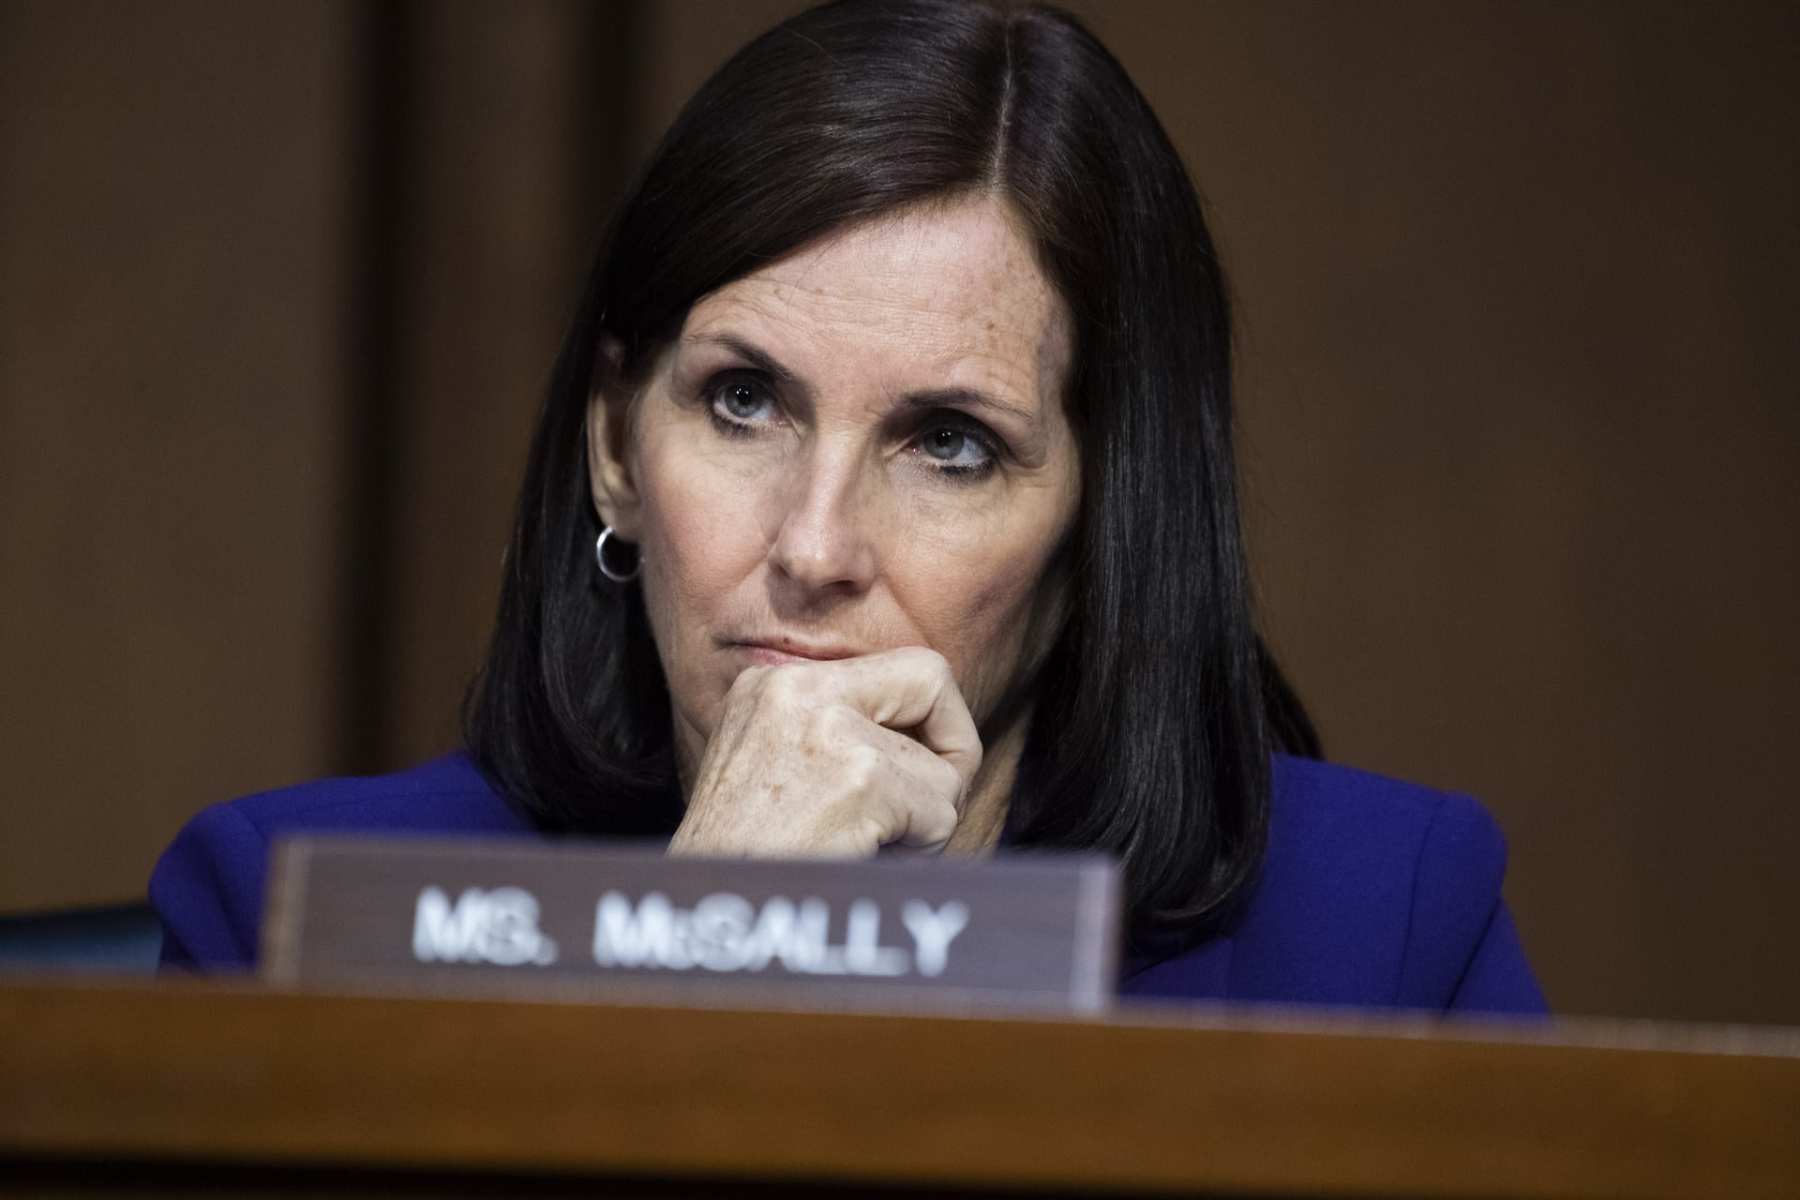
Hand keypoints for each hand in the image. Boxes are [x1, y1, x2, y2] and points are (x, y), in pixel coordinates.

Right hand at [669, 647, 982, 857]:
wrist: (708, 908)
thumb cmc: (743, 860)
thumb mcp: (772, 768)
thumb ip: (838, 735)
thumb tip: (930, 739)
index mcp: (773, 683)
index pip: (898, 668)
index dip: (929, 719)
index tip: (921, 769)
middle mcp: (797, 688)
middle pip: (932, 679)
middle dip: (953, 748)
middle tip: (930, 807)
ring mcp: (829, 729)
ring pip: (941, 769)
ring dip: (923, 823)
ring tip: (869, 850)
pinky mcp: (858, 777)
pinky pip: (940, 813)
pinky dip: (921, 850)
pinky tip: (868, 862)